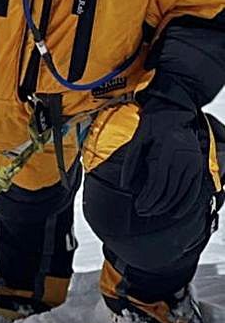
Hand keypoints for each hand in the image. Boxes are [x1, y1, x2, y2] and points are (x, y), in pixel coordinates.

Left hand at [120, 97, 203, 218]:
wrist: (174, 111)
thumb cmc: (155, 123)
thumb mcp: (139, 138)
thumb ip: (131, 161)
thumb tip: (124, 185)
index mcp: (167, 152)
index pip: (157, 184)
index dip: (147, 199)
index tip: (138, 206)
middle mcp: (183, 159)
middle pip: (168, 191)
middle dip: (154, 205)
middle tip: (142, 211)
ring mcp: (193, 164)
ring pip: (180, 194)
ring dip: (167, 206)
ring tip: (153, 212)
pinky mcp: (198, 167)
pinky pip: (193, 191)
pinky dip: (185, 204)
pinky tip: (175, 211)